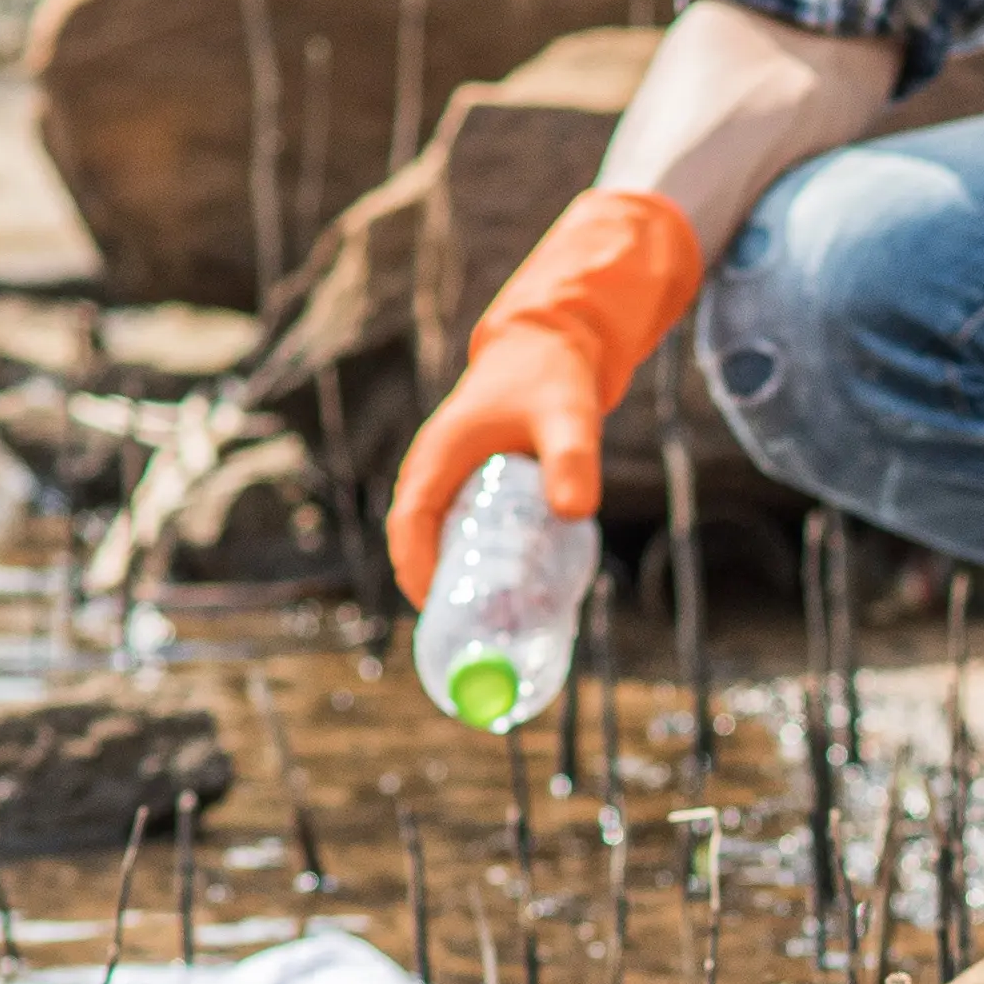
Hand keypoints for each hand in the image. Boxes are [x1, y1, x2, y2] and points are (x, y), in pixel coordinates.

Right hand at [385, 187, 712, 588]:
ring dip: (458, 581)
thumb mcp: (567, 417)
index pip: (409, 526)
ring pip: (437, 543)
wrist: (552, 344)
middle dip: (440, 592)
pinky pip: (459, 534)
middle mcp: (433, 472)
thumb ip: (573, 458)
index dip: (417, 572)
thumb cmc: (552, 378)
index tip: (440, 613)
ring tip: (497, 625)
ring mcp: (448, 480)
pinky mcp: (469, 487)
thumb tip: (575, 512)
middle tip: (477, 638)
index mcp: (437, 457)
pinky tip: (512, 591)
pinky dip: (475, 563)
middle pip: (418, 545)